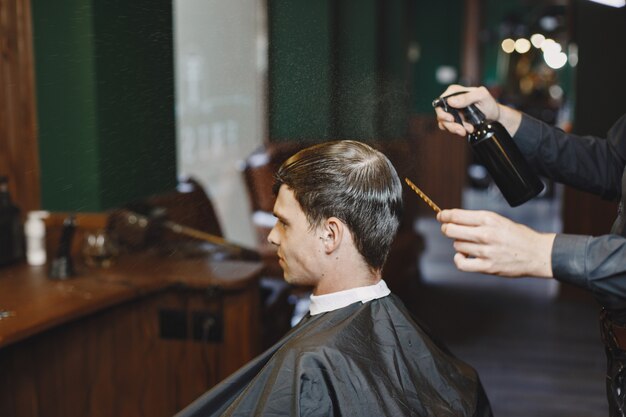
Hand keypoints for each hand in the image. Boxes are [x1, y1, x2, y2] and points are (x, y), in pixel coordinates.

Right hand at [434, 85, 521, 136]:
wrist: (493, 116)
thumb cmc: (489, 103)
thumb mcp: (481, 96)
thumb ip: (467, 97)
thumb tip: (451, 101)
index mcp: (455, 92)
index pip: (441, 101)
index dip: (443, 112)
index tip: (451, 119)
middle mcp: (451, 101)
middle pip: (441, 114)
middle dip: (450, 125)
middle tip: (461, 130)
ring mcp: (452, 112)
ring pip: (444, 123)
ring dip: (455, 129)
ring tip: (468, 129)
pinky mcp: (454, 121)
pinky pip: (448, 127)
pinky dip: (456, 131)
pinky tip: (466, 130)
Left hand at [436, 208, 555, 277]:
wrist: (537, 253)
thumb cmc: (518, 236)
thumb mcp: (499, 220)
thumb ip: (478, 220)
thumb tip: (454, 220)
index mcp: (489, 219)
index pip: (456, 215)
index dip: (444, 216)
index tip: (440, 216)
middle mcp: (486, 233)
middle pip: (451, 230)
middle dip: (447, 229)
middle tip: (449, 230)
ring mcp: (486, 251)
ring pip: (457, 246)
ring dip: (459, 244)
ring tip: (469, 244)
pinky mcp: (487, 266)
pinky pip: (462, 264)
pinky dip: (459, 259)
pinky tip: (463, 256)